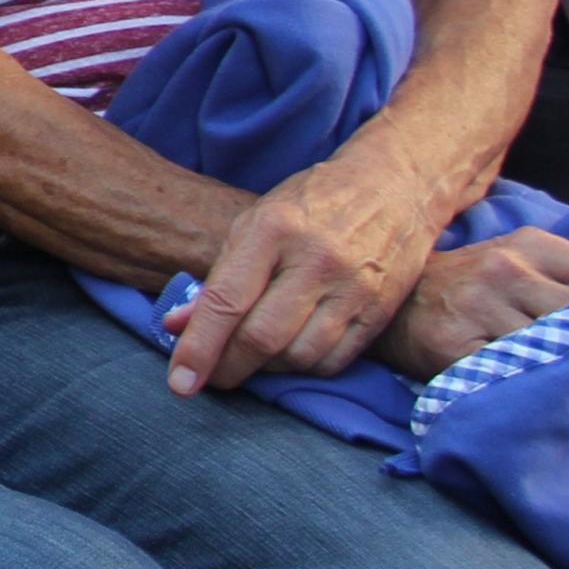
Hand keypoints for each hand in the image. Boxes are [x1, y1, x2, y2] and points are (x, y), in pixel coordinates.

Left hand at [167, 154, 443, 394]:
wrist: (393, 185)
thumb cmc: (310, 205)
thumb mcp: (254, 225)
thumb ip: (217, 278)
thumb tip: (175, 327)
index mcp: (273, 230)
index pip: (226, 302)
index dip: (199, 347)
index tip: (180, 383)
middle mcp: (316, 260)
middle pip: (263, 337)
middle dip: (229, 368)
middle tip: (212, 378)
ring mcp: (354, 287)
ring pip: (299, 356)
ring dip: (266, 370)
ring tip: (250, 360)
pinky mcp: (381, 309)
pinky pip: (335, 360)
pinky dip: (303, 368)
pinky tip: (288, 356)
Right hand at [372, 229, 568, 381]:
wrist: (396, 304)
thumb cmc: (474, 287)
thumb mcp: (522, 259)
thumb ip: (568, 274)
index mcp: (531, 246)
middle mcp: (503, 270)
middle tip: (567, 352)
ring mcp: (476, 307)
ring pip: (545, 348)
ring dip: (557, 366)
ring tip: (552, 369)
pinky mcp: (452, 344)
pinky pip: (507, 370)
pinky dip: (526, 383)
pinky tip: (526, 382)